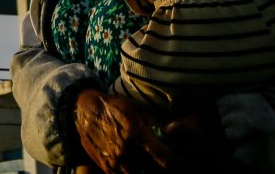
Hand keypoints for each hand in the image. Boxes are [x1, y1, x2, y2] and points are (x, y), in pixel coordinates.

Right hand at [74, 89, 201, 173]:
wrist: (83, 111)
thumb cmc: (114, 107)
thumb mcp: (137, 109)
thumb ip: (156, 124)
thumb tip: (175, 133)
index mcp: (136, 133)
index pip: (165, 157)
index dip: (182, 165)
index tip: (192, 166)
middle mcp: (126, 151)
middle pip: (154, 171)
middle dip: (167, 169)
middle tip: (177, 167)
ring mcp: (115, 162)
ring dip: (149, 171)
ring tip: (155, 164)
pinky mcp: (107, 168)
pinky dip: (135, 172)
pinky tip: (140, 166)